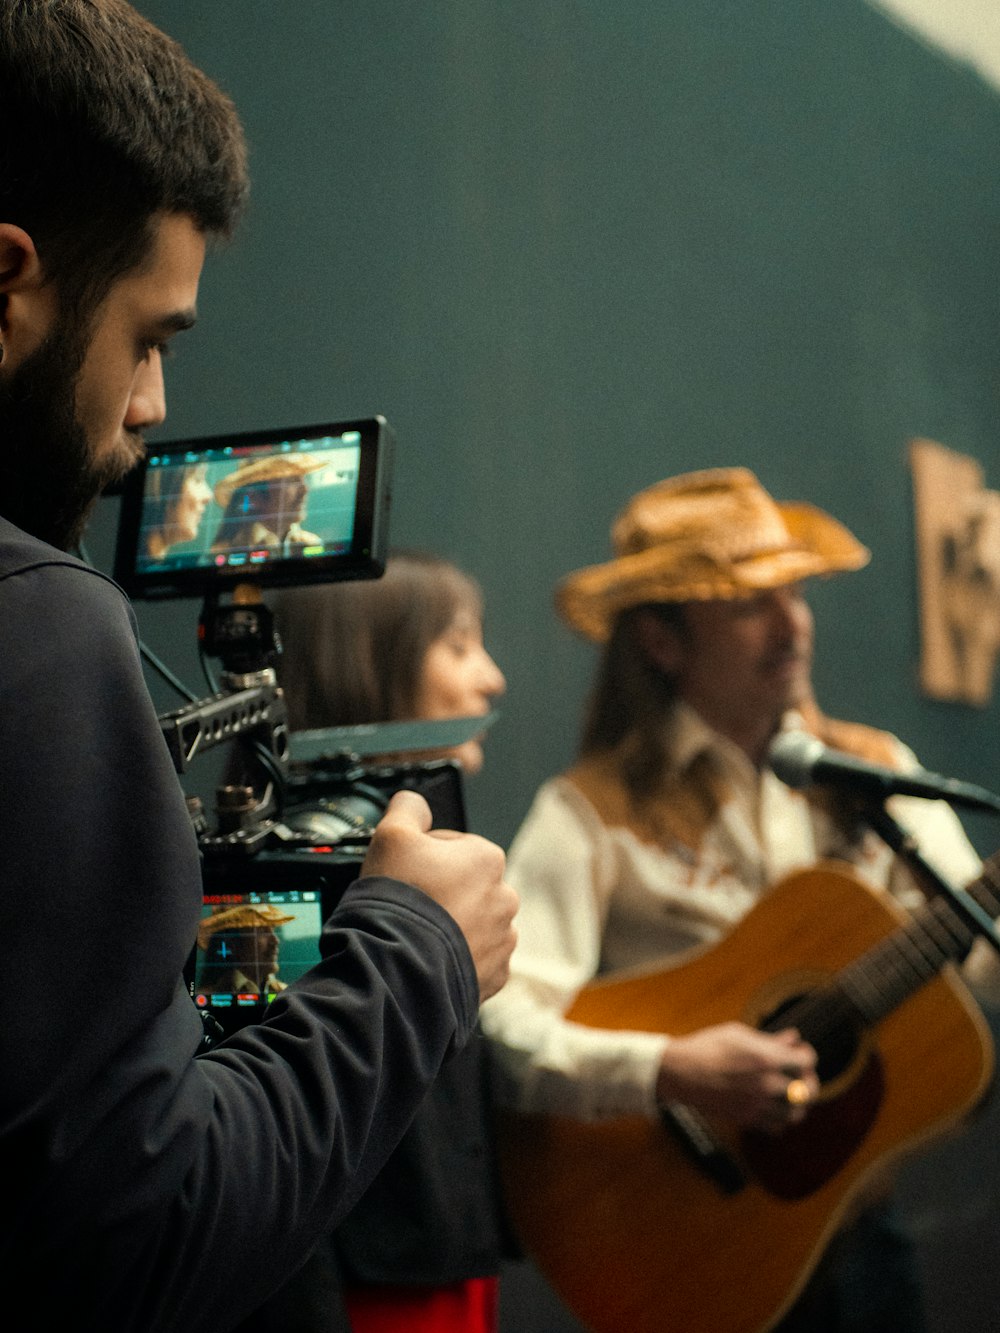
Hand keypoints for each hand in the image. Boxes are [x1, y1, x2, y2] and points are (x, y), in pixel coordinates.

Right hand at [360, 789, 517, 1001]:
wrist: (397, 969)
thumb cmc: (398, 901)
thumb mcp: (391, 834)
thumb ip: (408, 808)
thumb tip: (415, 803)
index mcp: (487, 859)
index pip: (455, 846)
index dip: (424, 857)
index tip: (406, 872)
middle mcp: (505, 898)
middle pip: (467, 886)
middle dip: (443, 892)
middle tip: (411, 904)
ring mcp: (502, 940)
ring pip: (475, 924)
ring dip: (453, 926)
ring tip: (420, 935)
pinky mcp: (495, 975)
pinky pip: (477, 960)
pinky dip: (458, 959)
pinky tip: (433, 957)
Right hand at [655, 1023, 819, 1132]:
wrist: (681, 1072)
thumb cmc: (708, 1047)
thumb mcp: (740, 1034)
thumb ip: (770, 1040)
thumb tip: (792, 1038)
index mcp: (767, 1058)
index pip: (806, 1061)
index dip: (806, 1055)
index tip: (800, 1052)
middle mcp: (767, 1084)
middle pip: (808, 1090)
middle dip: (808, 1080)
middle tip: (801, 1075)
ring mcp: (758, 1104)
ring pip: (795, 1113)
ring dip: (798, 1102)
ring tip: (791, 1093)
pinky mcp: (747, 1118)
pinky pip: (776, 1127)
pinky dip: (781, 1119)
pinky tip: (774, 1107)